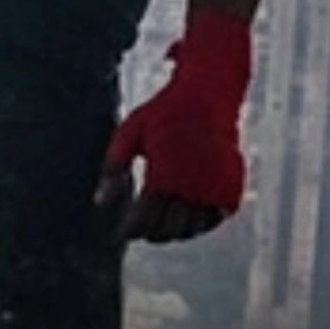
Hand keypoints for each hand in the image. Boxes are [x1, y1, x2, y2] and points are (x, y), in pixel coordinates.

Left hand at [93, 15, 250, 245]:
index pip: (143, 219)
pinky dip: (199, 225)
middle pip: (168, 229)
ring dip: (174, 232)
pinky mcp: (230, 187)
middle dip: (150, 233)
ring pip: (191, 229)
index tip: (121, 234)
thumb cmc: (163, 112)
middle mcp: (190, 187)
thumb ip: (113, 168)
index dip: (130, 230)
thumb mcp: (129, 133)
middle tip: (141, 230)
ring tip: (160, 227)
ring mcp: (213, 189)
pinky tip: (185, 219)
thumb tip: (99, 203)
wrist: (207, 94)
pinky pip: (214, 219)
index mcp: (163, 175)